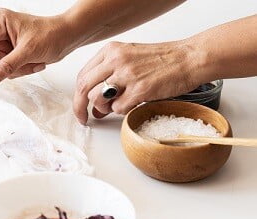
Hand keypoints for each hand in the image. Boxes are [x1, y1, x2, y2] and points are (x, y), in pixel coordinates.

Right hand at [0, 8, 74, 90]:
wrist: (67, 37)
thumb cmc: (51, 34)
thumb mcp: (28, 51)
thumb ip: (7, 66)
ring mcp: (0, 42)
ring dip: (14, 71)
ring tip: (34, 63)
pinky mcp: (7, 53)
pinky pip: (4, 69)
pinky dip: (20, 71)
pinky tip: (35, 64)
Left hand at [73, 41, 199, 124]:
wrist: (189, 58)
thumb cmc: (162, 61)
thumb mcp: (130, 60)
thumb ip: (109, 79)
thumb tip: (95, 106)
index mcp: (111, 51)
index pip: (83, 75)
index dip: (78, 95)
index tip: (80, 106)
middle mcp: (116, 60)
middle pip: (84, 88)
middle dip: (80, 107)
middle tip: (84, 118)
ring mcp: (127, 74)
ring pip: (97, 98)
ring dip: (104, 108)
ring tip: (116, 106)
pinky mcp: (140, 89)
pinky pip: (118, 108)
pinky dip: (122, 111)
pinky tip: (133, 104)